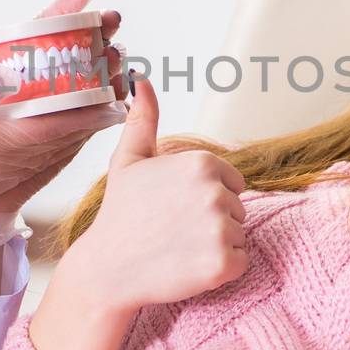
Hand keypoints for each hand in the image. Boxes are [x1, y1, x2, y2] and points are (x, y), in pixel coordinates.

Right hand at [0, 19, 124, 269]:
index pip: (52, 117)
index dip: (87, 93)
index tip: (114, 70)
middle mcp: (6, 158)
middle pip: (65, 121)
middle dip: (96, 85)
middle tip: (119, 51)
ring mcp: (4, 168)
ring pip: (62, 137)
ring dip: (90, 105)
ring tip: (116, 74)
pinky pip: (48, 151)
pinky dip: (72, 130)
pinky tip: (89, 116)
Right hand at [54, 75, 248, 313]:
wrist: (107, 271)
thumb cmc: (119, 214)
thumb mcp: (128, 160)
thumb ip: (143, 119)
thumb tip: (141, 79)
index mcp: (201, 163)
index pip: (232, 181)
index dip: (205, 197)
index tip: (176, 209)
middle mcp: (215, 192)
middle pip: (237, 208)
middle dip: (212, 221)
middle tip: (174, 231)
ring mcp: (221, 229)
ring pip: (240, 234)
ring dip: (217, 245)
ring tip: (180, 248)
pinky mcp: (224, 264)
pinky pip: (242, 262)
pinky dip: (222, 269)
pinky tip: (190, 267)